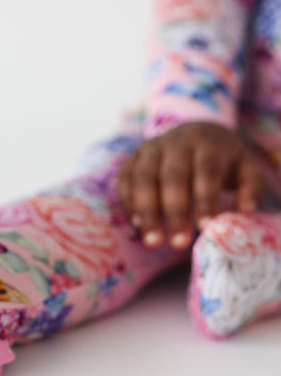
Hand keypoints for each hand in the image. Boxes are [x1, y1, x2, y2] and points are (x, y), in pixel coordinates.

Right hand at [117, 121, 266, 248]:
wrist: (194, 132)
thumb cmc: (222, 160)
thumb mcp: (244, 168)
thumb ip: (250, 188)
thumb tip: (245, 212)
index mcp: (206, 142)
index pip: (205, 171)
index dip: (205, 199)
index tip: (205, 227)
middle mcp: (175, 142)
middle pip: (171, 176)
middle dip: (174, 212)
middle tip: (179, 244)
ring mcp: (149, 149)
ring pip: (142, 179)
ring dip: (146, 212)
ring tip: (153, 243)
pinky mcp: (131, 159)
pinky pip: (124, 181)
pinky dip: (128, 204)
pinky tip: (138, 226)